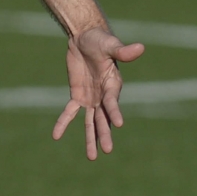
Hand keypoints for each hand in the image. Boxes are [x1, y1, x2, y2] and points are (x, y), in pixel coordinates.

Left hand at [52, 26, 145, 159]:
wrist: (84, 38)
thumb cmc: (100, 40)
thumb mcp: (109, 44)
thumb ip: (122, 50)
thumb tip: (140, 47)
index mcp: (113, 85)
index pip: (113, 101)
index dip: (114, 111)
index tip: (117, 125)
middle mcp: (104, 95)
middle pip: (104, 118)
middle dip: (105, 134)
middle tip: (107, 151)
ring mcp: (91, 98)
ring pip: (91, 122)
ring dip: (91, 138)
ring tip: (92, 157)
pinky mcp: (77, 96)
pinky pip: (69, 112)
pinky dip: (63, 123)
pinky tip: (56, 136)